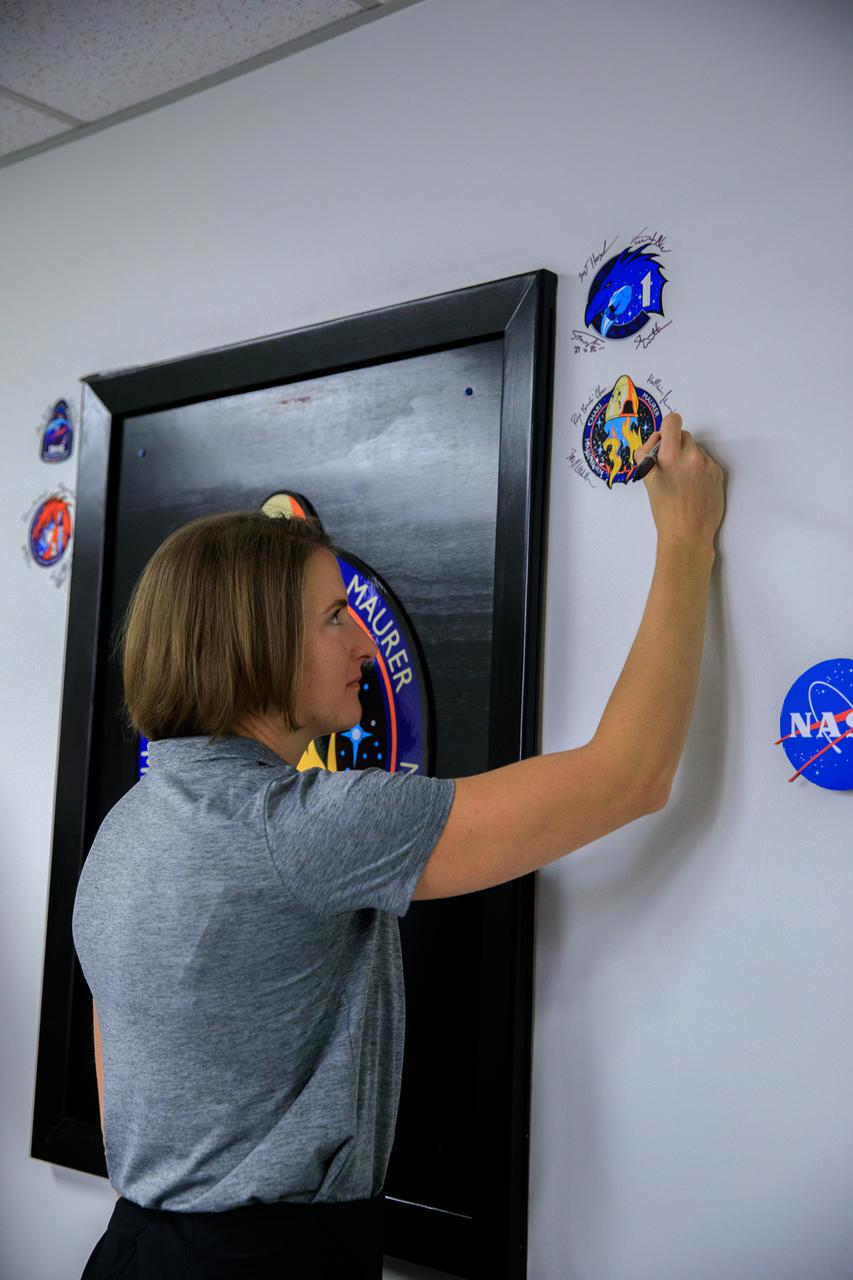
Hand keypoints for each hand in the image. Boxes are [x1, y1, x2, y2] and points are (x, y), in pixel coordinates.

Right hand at [635, 413, 724, 550]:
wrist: (688, 534)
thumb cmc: (664, 510)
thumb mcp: (647, 481)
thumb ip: (648, 456)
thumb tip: (656, 440)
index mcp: (669, 456)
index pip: (672, 421)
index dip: (667, 428)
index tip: (665, 441)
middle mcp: (691, 456)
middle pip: (684, 435)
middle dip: (676, 446)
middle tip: (670, 467)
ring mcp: (707, 464)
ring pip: (696, 450)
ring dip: (689, 459)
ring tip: (684, 482)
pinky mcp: (718, 472)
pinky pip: (707, 462)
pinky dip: (700, 471)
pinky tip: (695, 488)